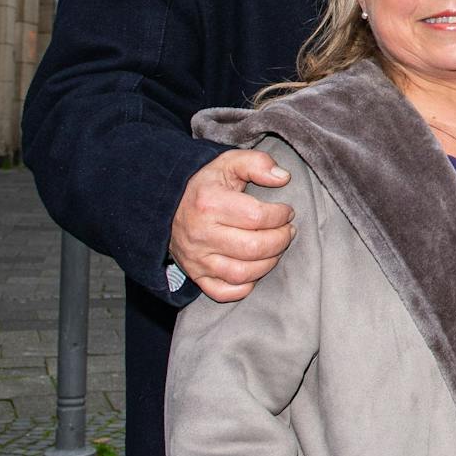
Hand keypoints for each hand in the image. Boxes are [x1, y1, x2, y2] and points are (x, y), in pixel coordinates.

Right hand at [170, 149, 296, 302]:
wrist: (167, 206)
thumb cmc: (205, 186)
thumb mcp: (228, 163)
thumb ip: (257, 163)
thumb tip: (283, 178)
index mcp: (209, 204)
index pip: (257, 217)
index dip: (281, 215)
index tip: (287, 212)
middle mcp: (201, 234)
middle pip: (253, 248)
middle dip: (280, 240)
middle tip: (287, 231)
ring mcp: (197, 259)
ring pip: (242, 273)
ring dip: (269, 263)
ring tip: (276, 248)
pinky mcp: (196, 275)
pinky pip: (224, 292)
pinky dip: (245, 287)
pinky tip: (255, 270)